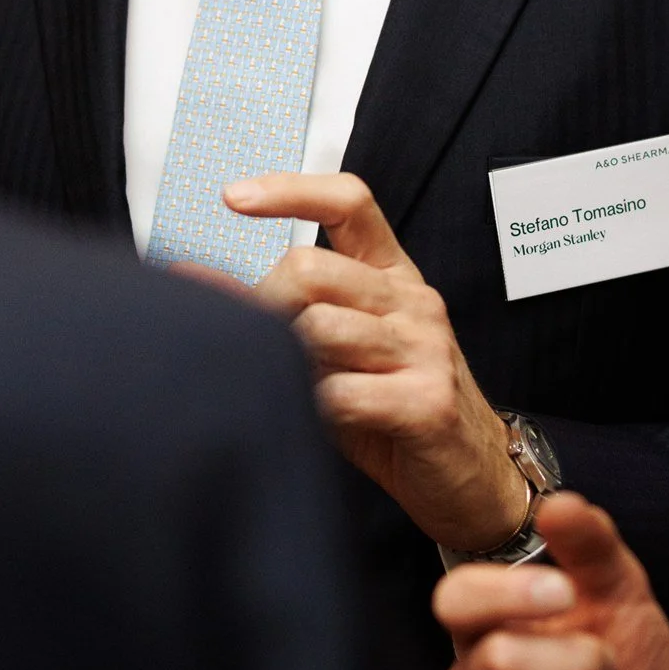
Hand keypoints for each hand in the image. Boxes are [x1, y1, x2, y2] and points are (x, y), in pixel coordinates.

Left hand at [224, 173, 529, 553]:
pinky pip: (341, 392)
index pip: (348, 201)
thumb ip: (287, 312)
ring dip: (283, 362)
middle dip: (261, 307)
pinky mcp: (427, 402)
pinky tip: (310, 422)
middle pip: (310, 267)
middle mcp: (412, 301)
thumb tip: (196, 280)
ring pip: (319, 327)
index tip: (234, 197)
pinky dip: (310, 409)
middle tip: (249, 350)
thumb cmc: (394, 413)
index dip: (289, 190)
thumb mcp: (342, 350)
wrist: (472, 479)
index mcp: (393, 276)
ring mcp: (425, 348)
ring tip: (284, 390)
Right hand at [434, 492, 668, 669]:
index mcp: (485, 627)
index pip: (455, 599)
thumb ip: (591, 544)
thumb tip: (557, 505)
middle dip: (578, 662)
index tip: (566, 593)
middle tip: (609, 668)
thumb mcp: (622, 593)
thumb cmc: (629, 663)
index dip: (508, 594)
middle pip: (498, 661)